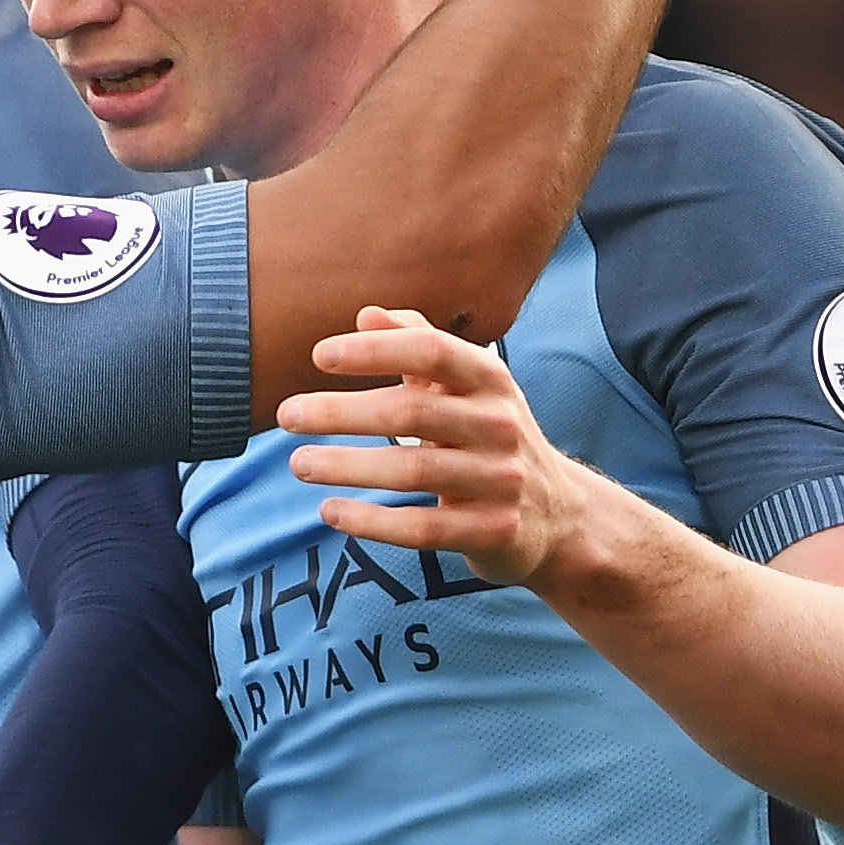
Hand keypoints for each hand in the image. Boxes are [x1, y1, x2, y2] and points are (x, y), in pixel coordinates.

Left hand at [277, 308, 600, 588]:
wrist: (557, 515)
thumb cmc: (490, 437)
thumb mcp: (468, 388)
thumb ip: (420, 345)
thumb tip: (367, 313)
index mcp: (491, 381)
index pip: (432, 351)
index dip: (375, 350)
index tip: (318, 356)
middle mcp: (500, 426)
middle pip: (411, 412)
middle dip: (341, 412)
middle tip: (286, 415)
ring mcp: (500, 480)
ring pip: (412, 472)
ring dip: (345, 467)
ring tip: (298, 463)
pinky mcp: (493, 531)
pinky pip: (422, 528)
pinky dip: (371, 521)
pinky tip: (330, 512)